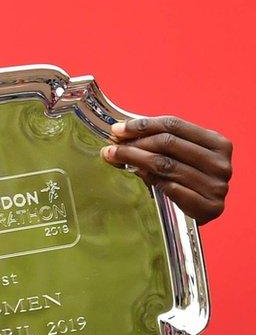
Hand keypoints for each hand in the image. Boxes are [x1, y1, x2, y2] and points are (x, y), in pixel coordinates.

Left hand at [103, 116, 232, 222]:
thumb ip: (156, 141)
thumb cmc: (188, 177)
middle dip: (135, 142)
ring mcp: (218, 186)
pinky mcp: (210, 207)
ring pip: (165, 165)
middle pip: (168, 143)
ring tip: (114, 156)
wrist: (205, 209)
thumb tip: (119, 133)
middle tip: (113, 144)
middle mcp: (220, 163)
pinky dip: (150, 179)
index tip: (118, 128)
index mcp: (217, 143)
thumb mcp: (179, 154)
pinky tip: (137, 174)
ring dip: (134, 158)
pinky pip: (171, 188)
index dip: (143, 125)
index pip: (174, 125)